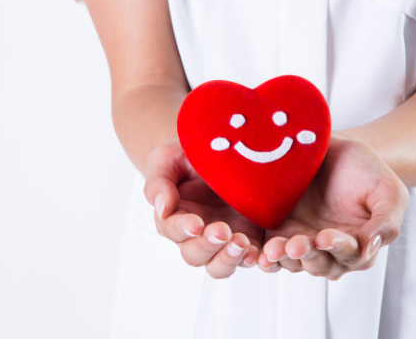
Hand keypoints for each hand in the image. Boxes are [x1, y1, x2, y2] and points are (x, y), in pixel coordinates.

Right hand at [144, 140, 264, 278]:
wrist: (223, 149)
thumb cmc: (190, 155)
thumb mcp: (168, 158)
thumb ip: (158, 182)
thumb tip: (162, 208)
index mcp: (173, 216)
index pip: (171, 229)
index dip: (182, 229)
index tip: (197, 223)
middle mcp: (195, 235)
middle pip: (194, 254)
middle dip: (208, 246)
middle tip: (223, 231)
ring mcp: (222, 241)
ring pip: (218, 265)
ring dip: (228, 258)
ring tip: (242, 243)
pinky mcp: (247, 240)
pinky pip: (246, 260)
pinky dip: (250, 259)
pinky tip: (256, 252)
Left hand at [257, 132, 408, 279]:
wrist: (335, 150)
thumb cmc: (367, 171)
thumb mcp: (388, 192)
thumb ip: (385, 223)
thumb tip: (370, 249)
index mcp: (359, 244)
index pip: (349, 254)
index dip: (337, 247)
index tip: (325, 236)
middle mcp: (329, 249)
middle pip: (319, 262)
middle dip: (307, 254)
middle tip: (295, 245)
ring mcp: (303, 241)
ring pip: (293, 260)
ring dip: (284, 258)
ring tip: (274, 249)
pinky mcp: (279, 232)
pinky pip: (272, 251)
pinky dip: (266, 255)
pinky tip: (259, 254)